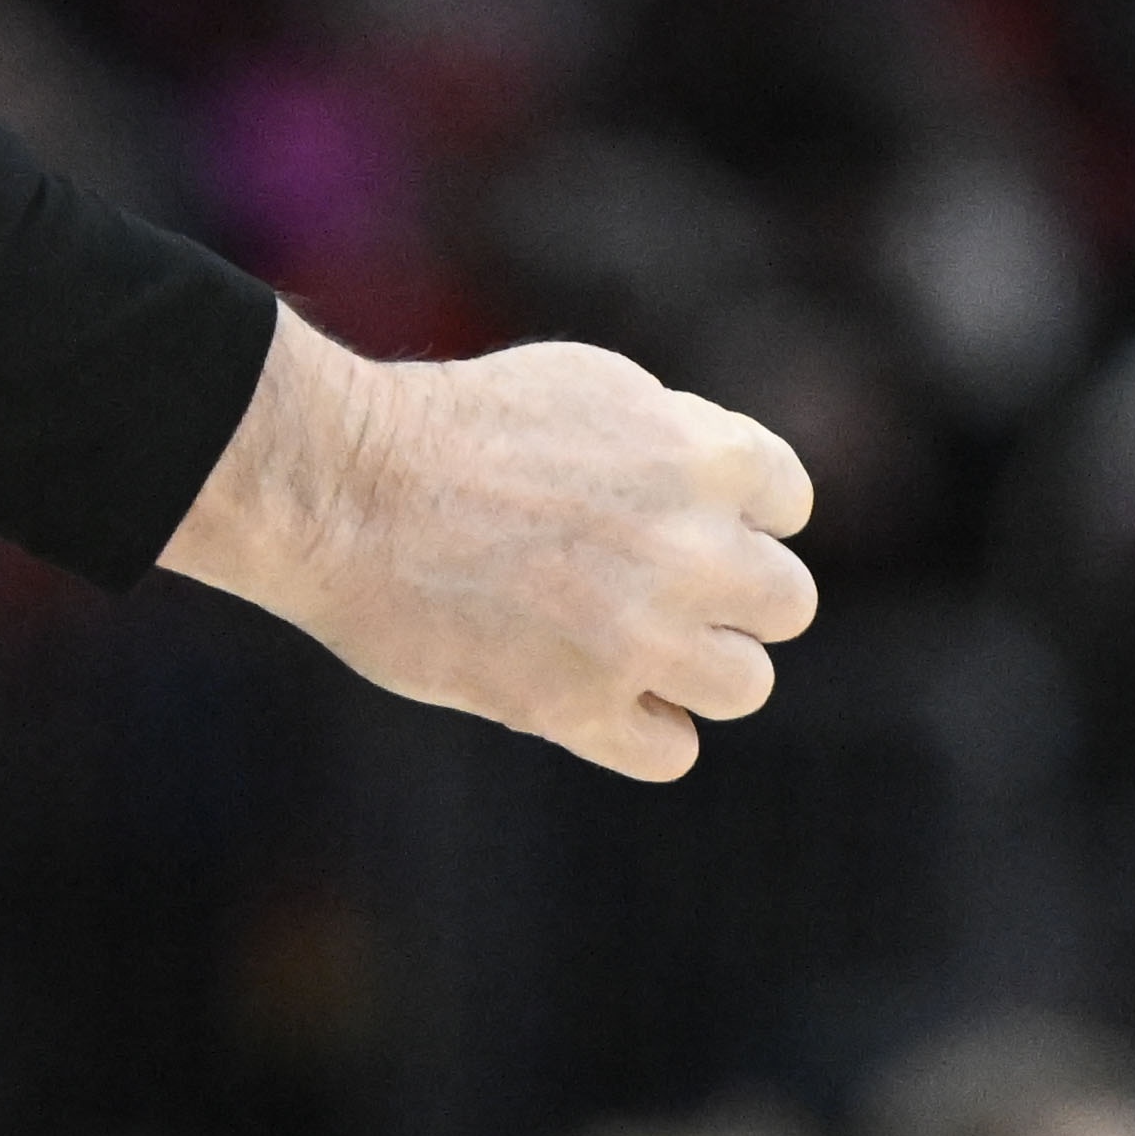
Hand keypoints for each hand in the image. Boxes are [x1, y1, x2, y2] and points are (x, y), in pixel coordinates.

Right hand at [156, 307, 816, 781]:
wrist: (345, 489)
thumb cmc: (455, 427)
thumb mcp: (590, 387)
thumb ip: (678, 441)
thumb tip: (732, 497)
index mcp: (698, 454)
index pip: (789, 501)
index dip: (740, 509)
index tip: (685, 513)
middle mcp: (688, 548)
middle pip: (787, 603)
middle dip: (732, 595)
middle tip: (661, 587)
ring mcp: (638, 636)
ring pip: (746, 684)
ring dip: (699, 667)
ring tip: (633, 645)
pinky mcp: (578, 707)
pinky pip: (672, 749)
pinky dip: (645, 727)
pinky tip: (596, 691)